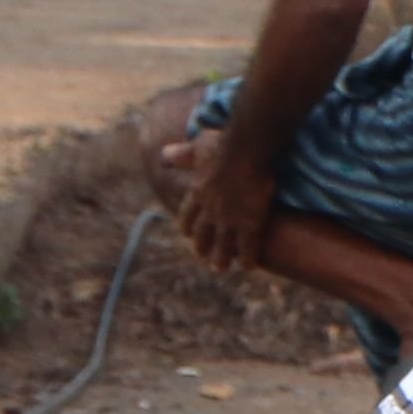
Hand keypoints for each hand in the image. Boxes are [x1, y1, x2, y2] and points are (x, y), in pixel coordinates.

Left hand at [177, 138, 281, 271]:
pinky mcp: (250, 224)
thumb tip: (163, 157)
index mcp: (198, 193)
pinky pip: (247, 247)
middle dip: (202, 246)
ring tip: (220, 268)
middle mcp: (210, 210)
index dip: (188, 225)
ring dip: (221, 258)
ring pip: (223, 246)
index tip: (187, 233)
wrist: (245, 150)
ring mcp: (229, 220)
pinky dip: (247, 258)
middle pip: (203, 234)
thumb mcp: (197, 146)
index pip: (188, 214)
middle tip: (202, 256)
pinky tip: (249, 267)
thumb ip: (181, 154)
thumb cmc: (222, 145)